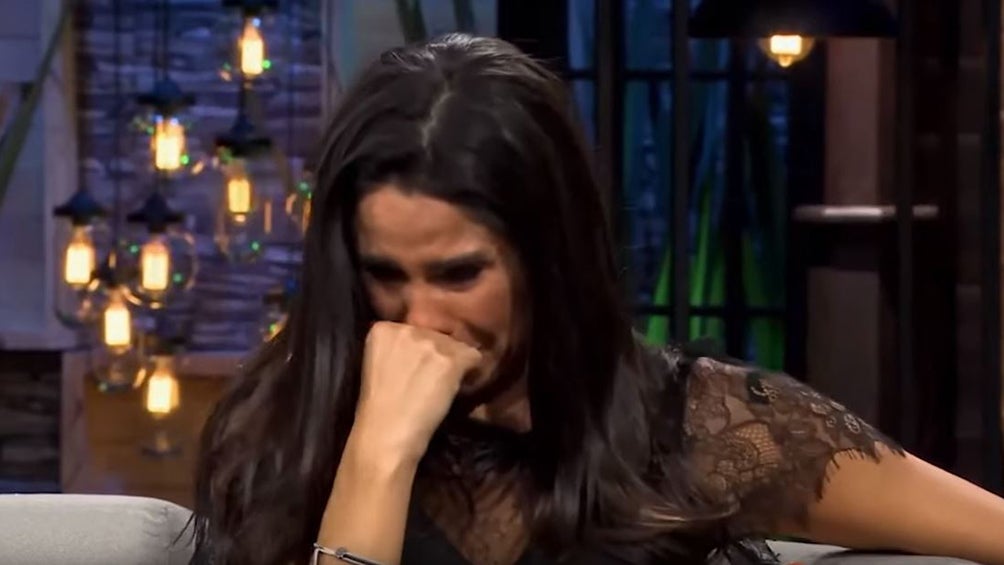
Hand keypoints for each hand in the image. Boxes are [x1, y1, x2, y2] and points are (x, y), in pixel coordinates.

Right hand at [351, 321, 481, 464]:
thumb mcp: (378, 366)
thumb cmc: (377, 410)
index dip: (419, 351)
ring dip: (453, 364)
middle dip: (437, 355)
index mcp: (382, 329)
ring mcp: (429, 342)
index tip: (414, 370)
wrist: (384, 435)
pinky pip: (474, 356)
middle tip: (429, 381)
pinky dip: (471, 372)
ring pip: (456, 345)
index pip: (414, 329)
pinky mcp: (450, 359)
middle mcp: (406, 328)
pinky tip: (458, 388)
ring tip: (441, 388)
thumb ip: (398, 350)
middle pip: (437, 335)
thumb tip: (427, 350)